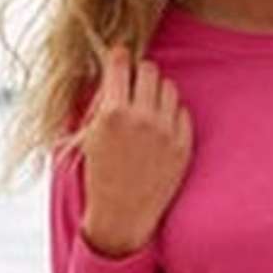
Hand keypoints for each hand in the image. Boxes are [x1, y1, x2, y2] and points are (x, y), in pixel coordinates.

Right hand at [79, 41, 193, 252]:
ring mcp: (166, 132)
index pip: (121, 64)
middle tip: (134, 84)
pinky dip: (171, 114)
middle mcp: (142, 118)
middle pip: (149, 70)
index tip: (119, 57)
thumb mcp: (89, 135)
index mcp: (112, 114)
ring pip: (169, 88)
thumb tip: (113, 71)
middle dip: (139, 73)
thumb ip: (100, 101)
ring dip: (157, 92)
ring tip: (147, 107)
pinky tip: (159, 127)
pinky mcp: (184, 145)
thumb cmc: (99, 174)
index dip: (119, 57)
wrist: (122, 215)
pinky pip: (182, 112)